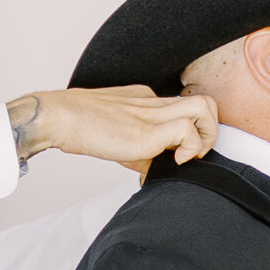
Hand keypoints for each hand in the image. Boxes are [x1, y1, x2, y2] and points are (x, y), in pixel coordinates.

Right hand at [7, 85, 218, 173]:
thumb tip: (151, 169)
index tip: (177, 155)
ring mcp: (152, 113)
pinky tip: (174, 161)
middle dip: (210, 130)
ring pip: (204, 108)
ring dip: (207, 137)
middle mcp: (154, 101)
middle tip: (193, 153)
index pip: (184, 109)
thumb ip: (140, 151)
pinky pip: (188, 131)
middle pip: (204, 102)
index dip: (190, 134)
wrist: (59, 117)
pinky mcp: (148, 130)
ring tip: (188, 156)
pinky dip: (189, 149)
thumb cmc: (81, 129)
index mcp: (146, 99)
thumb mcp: (118, 139)